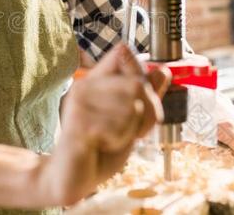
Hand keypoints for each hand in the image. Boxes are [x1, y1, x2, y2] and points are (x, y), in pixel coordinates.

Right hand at [43, 43, 169, 204]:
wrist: (69, 179)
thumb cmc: (100, 150)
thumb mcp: (130, 122)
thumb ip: (146, 97)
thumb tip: (163, 70)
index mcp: (96, 80)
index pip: (124, 53)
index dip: (144, 80)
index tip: (140, 106)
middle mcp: (85, 84)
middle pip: (138, 84)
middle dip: (147, 115)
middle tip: (132, 132)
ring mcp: (79, 102)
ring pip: (131, 108)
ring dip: (130, 131)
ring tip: (112, 139)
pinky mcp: (77, 122)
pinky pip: (116, 126)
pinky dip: (118, 141)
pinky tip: (102, 145)